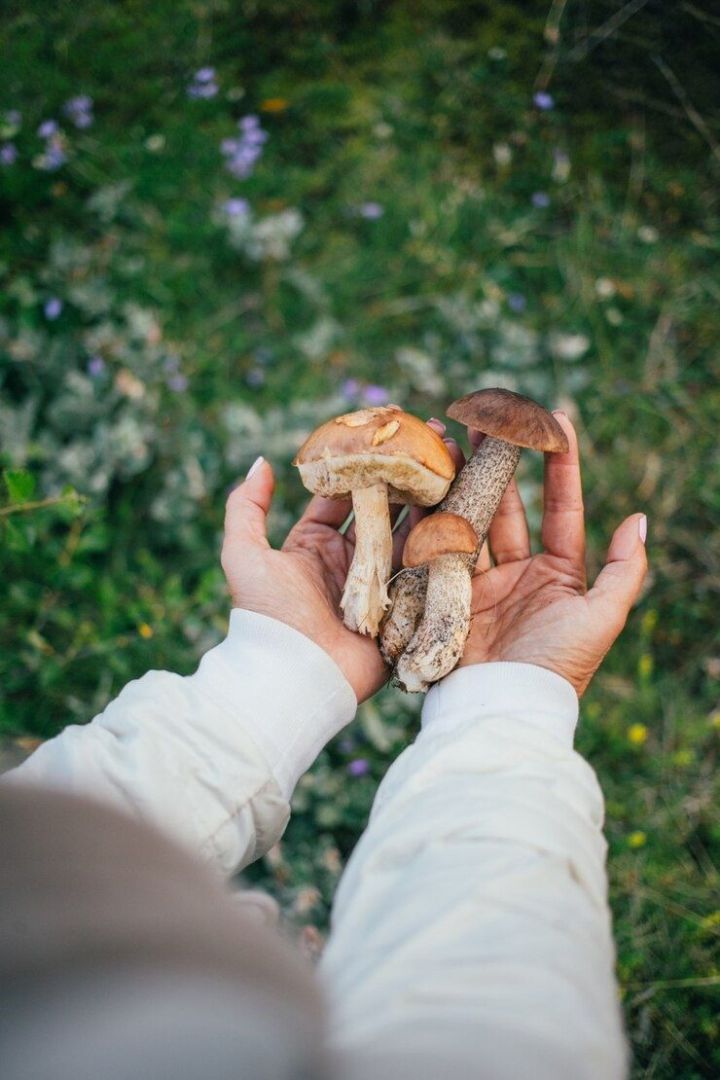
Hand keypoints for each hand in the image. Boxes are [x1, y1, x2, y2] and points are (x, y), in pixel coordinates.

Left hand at [221, 426, 463, 703]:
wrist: (293, 676)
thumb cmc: (266, 616)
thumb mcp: (243, 555)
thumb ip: (245, 507)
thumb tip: (262, 461)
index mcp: (315, 547)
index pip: (343, 495)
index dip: (363, 463)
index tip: (386, 431)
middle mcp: (350, 563)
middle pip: (385, 509)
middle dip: (407, 474)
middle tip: (434, 438)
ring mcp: (380, 586)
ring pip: (411, 534)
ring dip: (432, 500)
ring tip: (455, 463)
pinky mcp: (404, 610)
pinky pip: (427, 570)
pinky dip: (444, 543)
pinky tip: (464, 510)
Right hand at [458, 413, 647, 695]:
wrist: (502, 706)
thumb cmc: (558, 665)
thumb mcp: (602, 618)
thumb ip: (624, 570)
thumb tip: (640, 519)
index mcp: (558, 573)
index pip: (561, 508)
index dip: (561, 465)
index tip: (557, 420)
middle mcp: (518, 572)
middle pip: (509, 504)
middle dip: (498, 460)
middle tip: (486, 416)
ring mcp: (479, 581)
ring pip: (471, 517)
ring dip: (460, 477)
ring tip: (447, 435)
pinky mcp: (445, 592)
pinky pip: (439, 545)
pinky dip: (431, 513)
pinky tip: (423, 479)